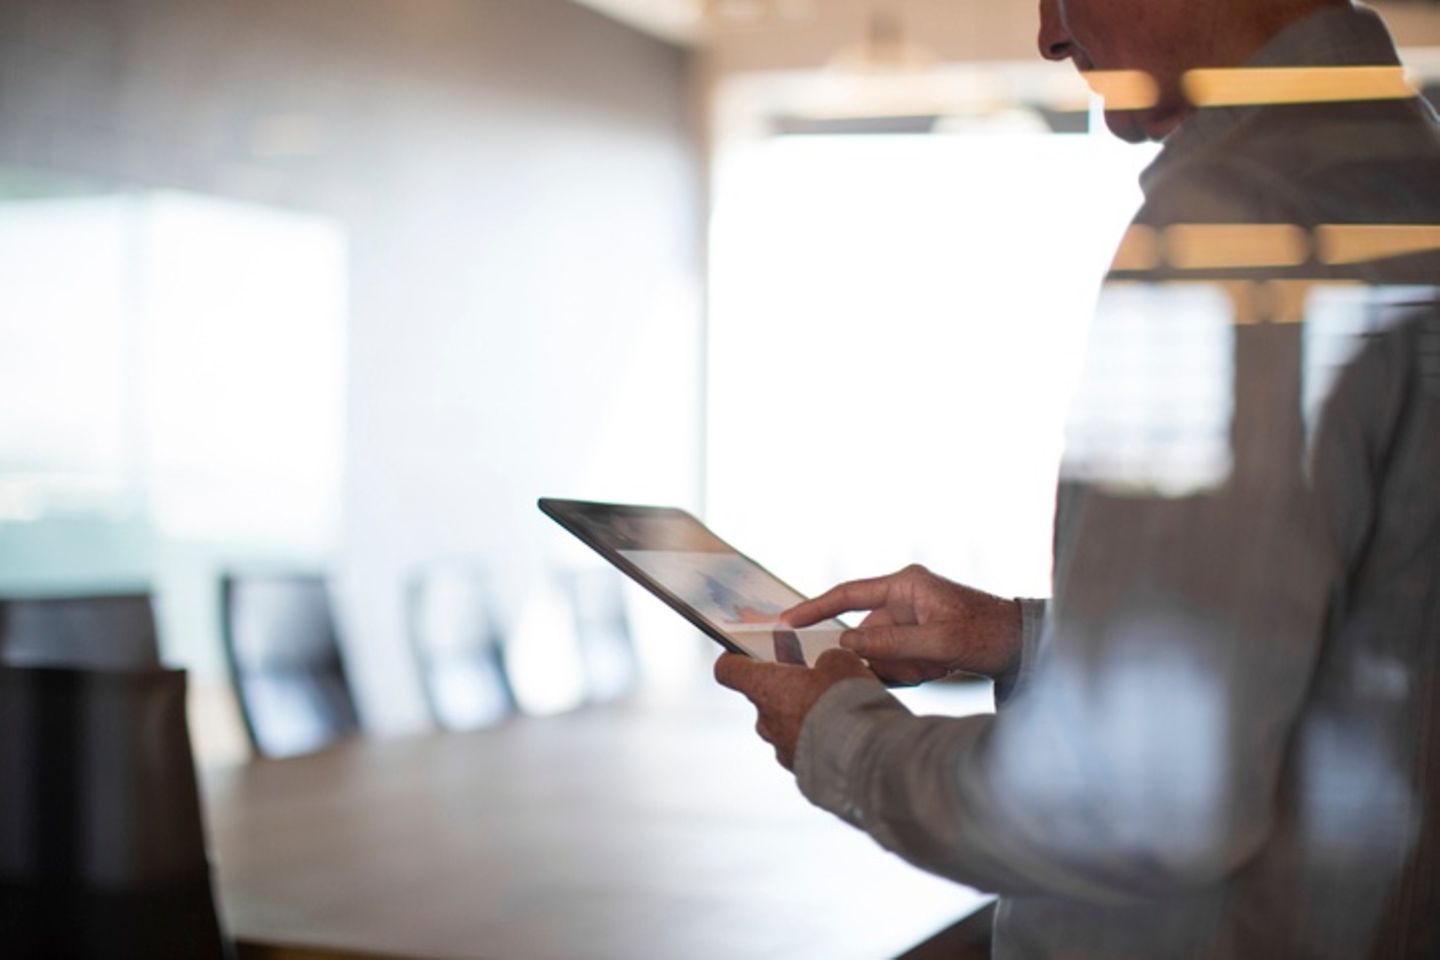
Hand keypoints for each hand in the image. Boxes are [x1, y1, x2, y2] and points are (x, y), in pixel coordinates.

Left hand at [714, 648, 873, 769]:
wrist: (863, 755)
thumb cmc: (844, 705)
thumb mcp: (840, 662)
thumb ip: (826, 659)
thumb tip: (827, 665)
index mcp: (764, 687)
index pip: (728, 670)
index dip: (735, 658)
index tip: (742, 653)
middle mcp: (765, 720)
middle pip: (763, 696)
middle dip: (785, 685)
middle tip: (809, 674)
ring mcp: (781, 747)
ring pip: (784, 723)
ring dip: (802, 713)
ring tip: (835, 707)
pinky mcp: (800, 769)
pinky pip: (803, 746)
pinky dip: (817, 738)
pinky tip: (843, 732)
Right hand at [782, 564, 1021, 686]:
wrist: (1024, 646)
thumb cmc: (988, 634)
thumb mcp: (939, 643)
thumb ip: (890, 643)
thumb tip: (846, 643)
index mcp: (905, 585)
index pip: (847, 594)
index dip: (814, 608)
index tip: (787, 623)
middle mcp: (904, 596)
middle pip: (867, 634)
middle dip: (887, 658)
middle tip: (919, 666)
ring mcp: (911, 616)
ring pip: (883, 651)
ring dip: (904, 666)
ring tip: (937, 666)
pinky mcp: (918, 634)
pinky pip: (898, 658)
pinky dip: (913, 669)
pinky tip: (938, 668)